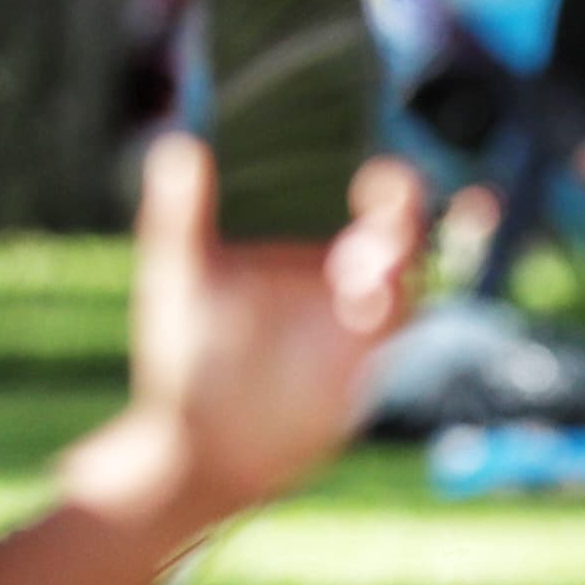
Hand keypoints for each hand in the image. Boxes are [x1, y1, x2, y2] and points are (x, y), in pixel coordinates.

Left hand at [113, 133, 421, 525]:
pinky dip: (381, 327)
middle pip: (408, 247)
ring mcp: (357, 343)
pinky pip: (387, 349)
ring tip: (362, 269)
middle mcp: (351, 298)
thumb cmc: (186, 360)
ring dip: (397, 276)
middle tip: (382, 214)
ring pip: (404, 295)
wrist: (191, 443)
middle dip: (409, 224)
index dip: (397, 191)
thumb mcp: (179, 275)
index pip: (382, 214)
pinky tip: (360, 311)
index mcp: (321, 263)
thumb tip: (176, 141)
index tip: (381, 174)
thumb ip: (183, 211)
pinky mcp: (353, 385)